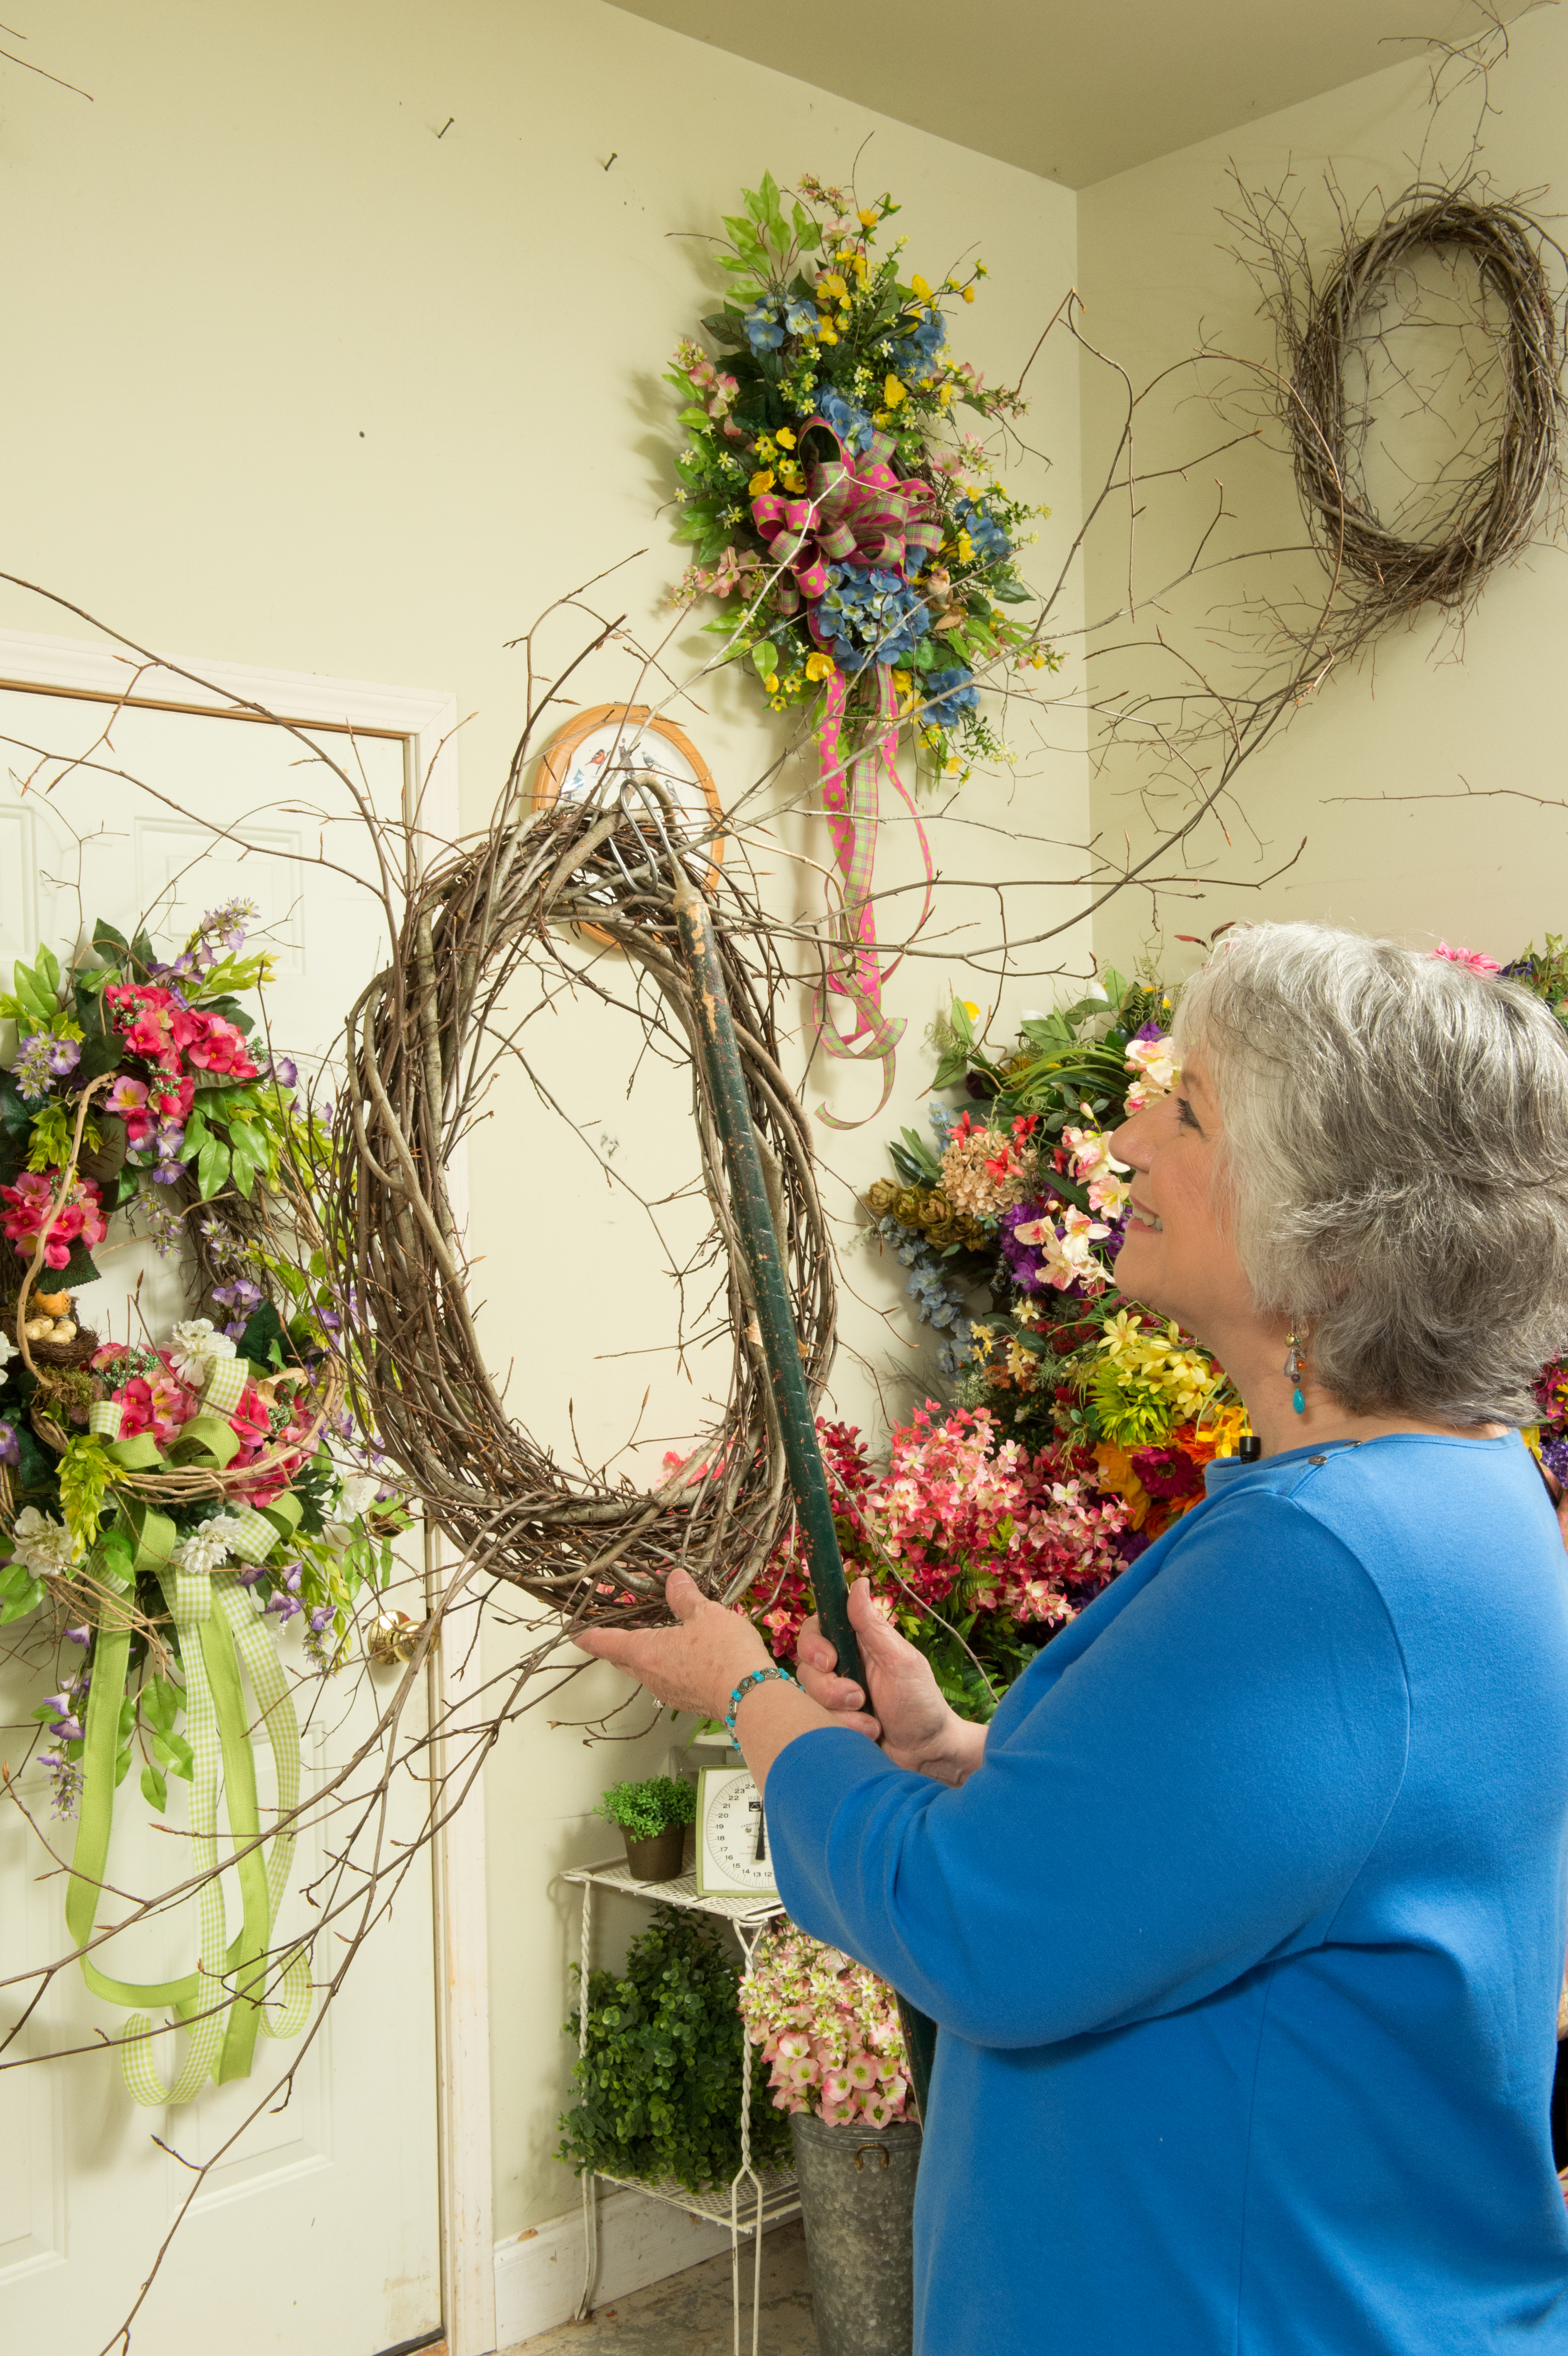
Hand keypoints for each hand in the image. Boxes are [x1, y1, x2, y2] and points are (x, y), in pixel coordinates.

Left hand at [571, 1567, 771, 1719]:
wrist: (752, 1697)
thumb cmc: (724, 1654)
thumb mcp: (705, 1614)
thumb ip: (685, 1597)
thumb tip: (674, 1579)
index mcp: (645, 1652)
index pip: (605, 1643)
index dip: (588, 1636)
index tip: (575, 1633)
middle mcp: (650, 1676)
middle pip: (622, 1660)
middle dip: (617, 1646)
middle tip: (616, 1631)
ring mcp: (668, 1692)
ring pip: (646, 1672)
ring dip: (647, 1657)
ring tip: (659, 1639)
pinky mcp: (687, 1702)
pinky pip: (668, 1682)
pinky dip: (669, 1668)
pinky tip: (687, 1658)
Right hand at [797, 1577, 976, 1781]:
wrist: (928, 1753)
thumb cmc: (921, 1702)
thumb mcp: (900, 1660)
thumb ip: (873, 1625)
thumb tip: (858, 1581)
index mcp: (857, 1645)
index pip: (816, 1629)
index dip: (813, 1643)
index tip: (829, 1660)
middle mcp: (841, 1668)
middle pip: (807, 1667)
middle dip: (830, 1687)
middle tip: (859, 1696)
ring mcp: (835, 1698)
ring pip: (810, 1698)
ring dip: (841, 1712)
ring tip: (873, 1723)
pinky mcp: (833, 1724)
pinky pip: (819, 1723)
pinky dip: (845, 1730)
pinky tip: (869, 1735)